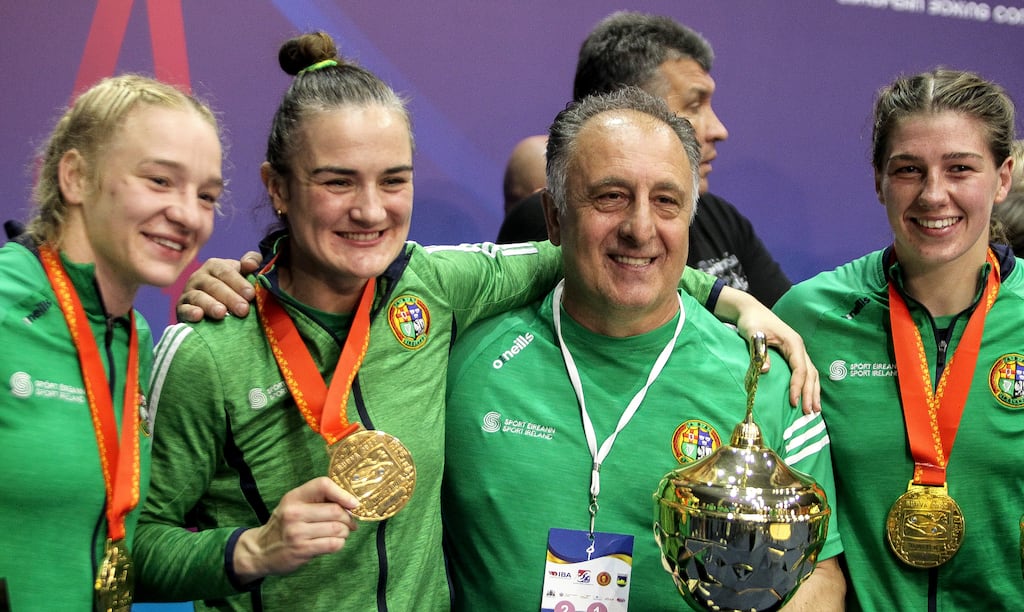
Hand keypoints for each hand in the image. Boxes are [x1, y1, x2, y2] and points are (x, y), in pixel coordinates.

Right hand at [175, 251, 261, 321]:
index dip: (239, 282)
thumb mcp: (242, 272)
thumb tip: (252, 264)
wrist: (211, 307)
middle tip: (243, 309)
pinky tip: (199, 316)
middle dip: (230, 297)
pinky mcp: (181, 308)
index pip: (226, 271)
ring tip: (222, 313)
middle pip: (214, 285)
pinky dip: (190, 312)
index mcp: (214, 266)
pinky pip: (184, 309)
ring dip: (210, 305)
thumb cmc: (232, 287)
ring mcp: (188, 292)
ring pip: (198, 297)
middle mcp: (199, 277)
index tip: (251, 295)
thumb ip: (250, 263)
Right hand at [232, 477, 359, 582]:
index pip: (323, 485)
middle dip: (348, 518)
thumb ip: (318, 501)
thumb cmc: (284, 525)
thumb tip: (351, 505)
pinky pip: (333, 544)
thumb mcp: (294, 505)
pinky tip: (333, 543)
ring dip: (345, 532)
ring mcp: (297, 532)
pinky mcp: (302, 549)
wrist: (260, 550)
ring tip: (340, 533)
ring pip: (337, 529)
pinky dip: (339, 544)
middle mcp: (294, 512)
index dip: (343, 493)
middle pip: (335, 510)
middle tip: (350, 523)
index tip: (353, 504)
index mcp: (294, 497)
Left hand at [715, 287, 820, 413]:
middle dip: (811, 394)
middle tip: (810, 413)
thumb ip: (760, 352)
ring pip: (811, 373)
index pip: (800, 368)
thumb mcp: (754, 335)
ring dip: (813, 391)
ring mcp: (797, 350)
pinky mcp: (792, 354)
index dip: (798, 386)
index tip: (794, 402)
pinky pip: (805, 371)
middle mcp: (799, 347)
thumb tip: (767, 370)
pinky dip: (808, 385)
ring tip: (815, 410)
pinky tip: (808, 396)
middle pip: (810, 373)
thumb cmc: (752, 322)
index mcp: (793, 343)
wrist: (750, 311)